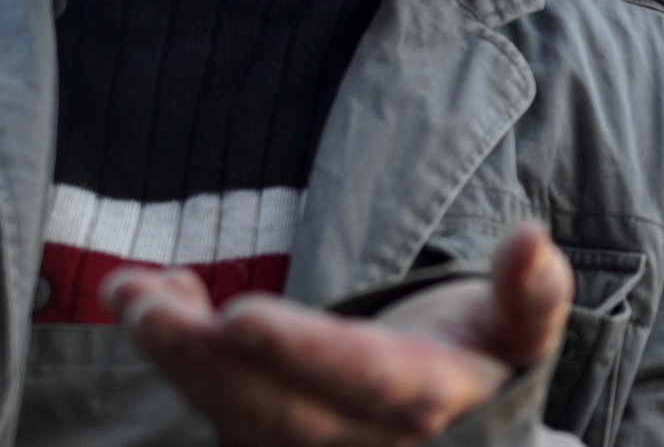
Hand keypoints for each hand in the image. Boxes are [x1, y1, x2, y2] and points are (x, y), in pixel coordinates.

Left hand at [104, 223, 573, 445]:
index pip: (361, 380)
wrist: (465, 429)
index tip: (239, 314)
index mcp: (426, 402)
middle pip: (273, 409)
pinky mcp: (268, 443)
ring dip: (173, 354)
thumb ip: (533, 290)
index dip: (300, 352)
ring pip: (230, 415)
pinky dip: (176, 355)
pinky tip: (147, 296)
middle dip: (203, 356)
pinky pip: (214, 408)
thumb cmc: (487, 357)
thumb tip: (534, 237)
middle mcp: (362, 440)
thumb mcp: (523, 326)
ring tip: (130, 291)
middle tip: (145, 302)